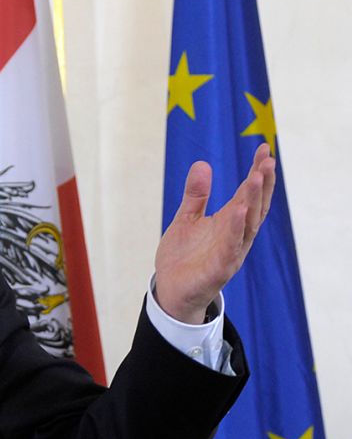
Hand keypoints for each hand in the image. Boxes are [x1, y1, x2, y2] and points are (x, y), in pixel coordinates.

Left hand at [153, 143, 276, 323]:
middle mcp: (236, 235)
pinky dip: (235, 229)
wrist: (170, 289)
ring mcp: (230, 252)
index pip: (248, 194)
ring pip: (246, 225)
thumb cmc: (184, 255)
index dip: (258, 172)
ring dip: (252, 201)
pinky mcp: (218, 269)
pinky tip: (238, 211)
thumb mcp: (188, 218)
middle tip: (268, 160)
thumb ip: (196, 195)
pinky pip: (230, 247)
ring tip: (255, 178)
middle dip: (262, 184)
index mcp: (230, 222)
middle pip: (254, 206)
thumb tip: (202, 163)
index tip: (265, 149)